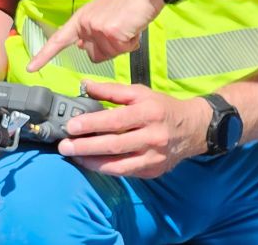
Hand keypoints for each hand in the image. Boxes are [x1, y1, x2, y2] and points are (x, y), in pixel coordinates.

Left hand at [27, 0, 163, 68]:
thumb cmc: (130, 1)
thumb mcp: (104, 16)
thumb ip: (91, 32)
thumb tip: (84, 47)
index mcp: (82, 18)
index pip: (59, 40)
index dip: (44, 56)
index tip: (31, 68)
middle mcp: (86, 23)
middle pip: (95, 56)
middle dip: (110, 49)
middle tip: (121, 30)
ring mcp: (97, 28)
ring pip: (110, 55)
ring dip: (122, 45)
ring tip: (128, 26)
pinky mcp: (112, 32)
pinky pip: (123, 50)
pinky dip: (131, 42)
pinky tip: (133, 27)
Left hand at [57, 81, 210, 178]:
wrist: (193, 128)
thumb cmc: (162, 107)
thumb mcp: (141, 92)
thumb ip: (112, 90)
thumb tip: (85, 85)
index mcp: (149, 112)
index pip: (116, 120)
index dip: (91, 124)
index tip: (71, 126)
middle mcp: (153, 136)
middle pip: (114, 145)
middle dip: (86, 147)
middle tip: (64, 146)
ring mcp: (154, 157)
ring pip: (118, 165)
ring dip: (92, 162)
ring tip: (74, 156)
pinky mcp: (153, 170)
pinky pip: (125, 172)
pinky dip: (106, 169)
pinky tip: (92, 163)